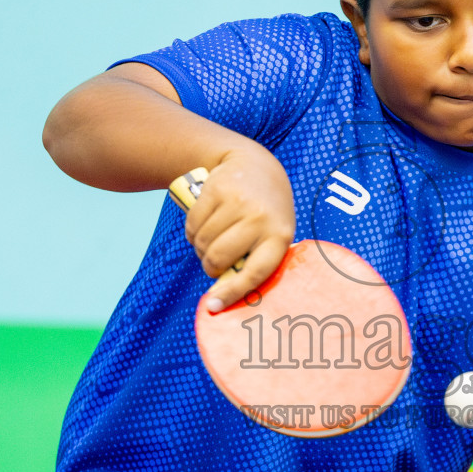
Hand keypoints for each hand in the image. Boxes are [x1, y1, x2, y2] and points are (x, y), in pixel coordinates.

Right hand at [182, 146, 296, 311]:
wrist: (254, 164)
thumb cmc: (264, 210)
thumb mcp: (270, 232)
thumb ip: (254, 259)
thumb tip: (223, 298)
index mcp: (280, 236)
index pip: (255, 272)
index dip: (233, 293)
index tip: (213, 307)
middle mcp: (260, 218)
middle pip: (219, 258)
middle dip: (210, 266)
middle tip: (213, 261)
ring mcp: (238, 202)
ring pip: (203, 242)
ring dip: (200, 247)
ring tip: (212, 238)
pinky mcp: (216, 190)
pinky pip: (193, 224)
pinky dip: (192, 232)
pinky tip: (203, 224)